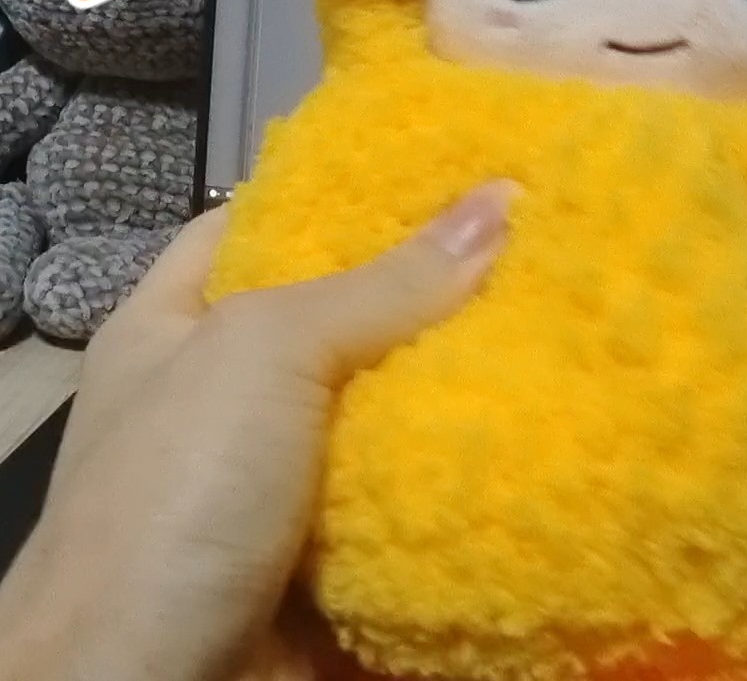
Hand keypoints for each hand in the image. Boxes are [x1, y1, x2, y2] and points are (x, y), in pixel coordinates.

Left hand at [0, 182, 515, 680]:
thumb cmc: (173, 497)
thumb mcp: (263, 355)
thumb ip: (380, 283)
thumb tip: (499, 197)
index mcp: (174, 330)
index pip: (256, 226)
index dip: (339, 192)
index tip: (448, 167)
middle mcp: (221, 408)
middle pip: (338, 333)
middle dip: (430, 305)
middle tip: (545, 256)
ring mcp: (272, 501)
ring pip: (383, 435)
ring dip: (463, 411)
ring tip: (572, 346)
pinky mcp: (325, 579)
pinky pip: (407, 527)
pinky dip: (468, 507)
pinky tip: (550, 460)